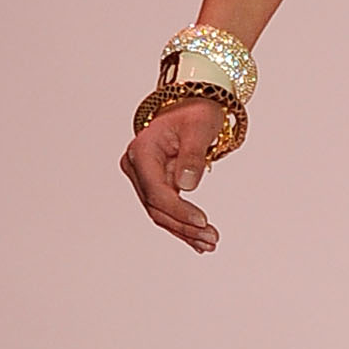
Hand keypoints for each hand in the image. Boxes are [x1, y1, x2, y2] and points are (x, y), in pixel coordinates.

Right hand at [120, 101, 226, 253]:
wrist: (191, 106)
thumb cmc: (196, 112)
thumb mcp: (200, 128)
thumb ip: (192, 156)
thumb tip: (186, 186)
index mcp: (142, 150)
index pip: (156, 190)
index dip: (179, 209)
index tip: (202, 221)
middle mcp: (136, 165)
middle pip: (157, 206)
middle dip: (184, 226)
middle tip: (212, 238)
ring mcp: (143, 177)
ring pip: (160, 212)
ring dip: (184, 230)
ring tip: (210, 242)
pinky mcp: (154, 184)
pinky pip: (166, 208)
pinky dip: (182, 224)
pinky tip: (198, 241)